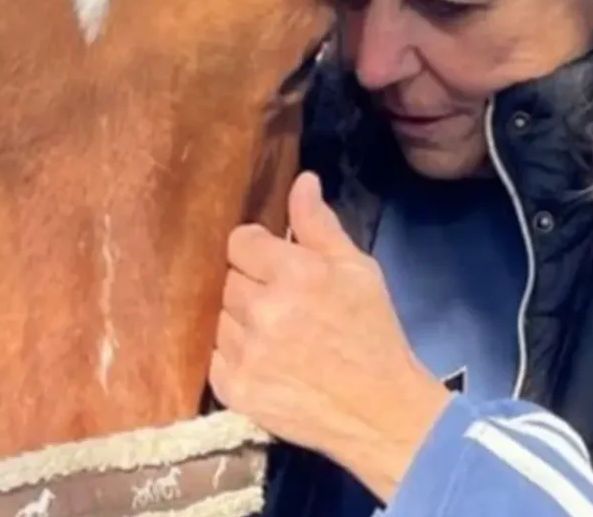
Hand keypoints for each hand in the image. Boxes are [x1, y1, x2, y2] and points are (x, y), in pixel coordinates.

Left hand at [208, 171, 453, 501]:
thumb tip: (301, 181)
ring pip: (217, 316)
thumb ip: (320, 225)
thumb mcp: (358, 270)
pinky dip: (231, 354)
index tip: (272, 261)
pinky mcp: (234, 389)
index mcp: (295, 274)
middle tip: (276, 299)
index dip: (255, 248)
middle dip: (248, 283)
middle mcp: (263, 311)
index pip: (239, 241)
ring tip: (270, 331)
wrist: (380, 410)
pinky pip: (212, 356)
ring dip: (237, 318)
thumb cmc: (373, 334)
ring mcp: (244, 353)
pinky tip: (259, 357)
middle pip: (226, 278)